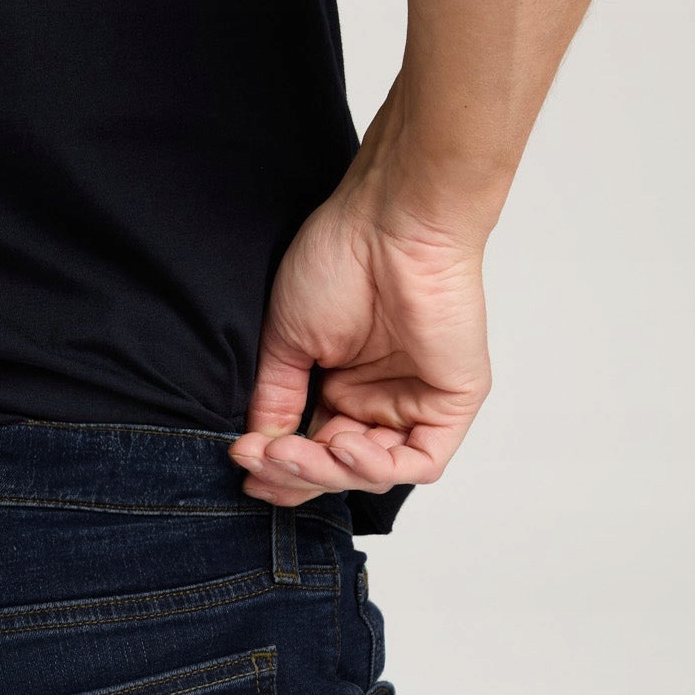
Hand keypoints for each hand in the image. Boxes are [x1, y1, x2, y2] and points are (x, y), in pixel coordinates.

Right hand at [229, 185, 492, 507]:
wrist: (391, 220)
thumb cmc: (341, 258)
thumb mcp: (288, 342)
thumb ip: (276, 400)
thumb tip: (259, 450)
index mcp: (342, 386)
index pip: (311, 451)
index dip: (278, 469)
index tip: (243, 464)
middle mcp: (379, 400)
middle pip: (337, 470)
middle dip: (295, 473)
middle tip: (262, 460)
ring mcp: (416, 404)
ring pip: (373, 474)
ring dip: (326, 472)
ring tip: (290, 451)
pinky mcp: (451, 404)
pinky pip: (419, 462)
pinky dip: (376, 469)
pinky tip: (341, 448)